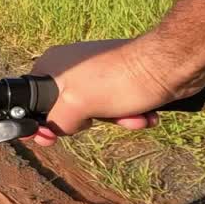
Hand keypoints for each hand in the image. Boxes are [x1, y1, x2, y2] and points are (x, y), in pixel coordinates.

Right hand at [29, 37, 204, 146]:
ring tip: (131, 116)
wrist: (170, 66)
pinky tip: (144, 114)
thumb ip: (55, 122)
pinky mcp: (120, 79)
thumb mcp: (75, 105)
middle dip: (88, 122)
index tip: (51, 137)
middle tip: (98, 120)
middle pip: (66, 109)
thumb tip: (50, 132)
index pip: (33, 100)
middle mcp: (72, 67)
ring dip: (115, 120)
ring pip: (95, 111)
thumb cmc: (118, 81)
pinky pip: (116, 106)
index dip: (41, 122)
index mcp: (53, 66)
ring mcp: (97, 73)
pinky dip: (129, 114)